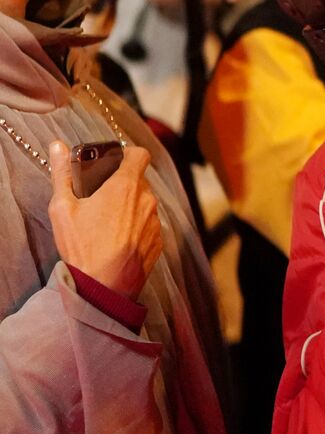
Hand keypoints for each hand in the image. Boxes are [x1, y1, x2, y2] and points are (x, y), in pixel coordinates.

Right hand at [48, 143, 161, 299]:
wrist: (102, 287)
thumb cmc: (81, 247)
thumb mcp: (63, 208)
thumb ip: (63, 173)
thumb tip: (58, 146)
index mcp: (126, 186)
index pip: (140, 154)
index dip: (129, 154)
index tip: (116, 162)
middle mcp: (147, 200)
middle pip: (140, 181)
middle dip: (123, 185)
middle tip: (102, 198)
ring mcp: (156, 221)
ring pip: (145, 204)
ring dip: (130, 207)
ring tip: (107, 224)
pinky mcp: (159, 241)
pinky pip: (149, 225)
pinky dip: (136, 227)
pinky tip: (117, 240)